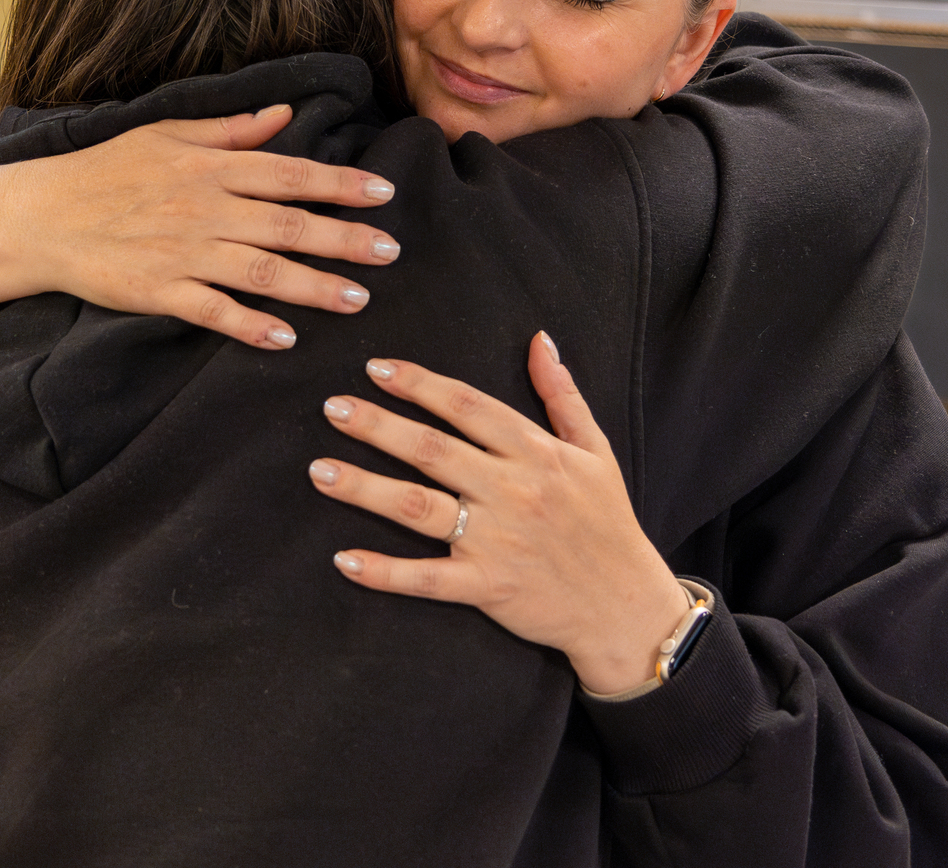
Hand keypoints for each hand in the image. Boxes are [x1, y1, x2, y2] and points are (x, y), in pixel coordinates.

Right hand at [0, 104, 402, 347]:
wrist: (39, 215)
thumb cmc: (106, 170)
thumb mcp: (168, 134)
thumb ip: (233, 130)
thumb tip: (288, 114)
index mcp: (211, 168)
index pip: (291, 174)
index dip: (341, 183)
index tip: (385, 193)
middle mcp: (204, 209)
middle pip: (288, 225)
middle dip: (344, 239)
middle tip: (390, 252)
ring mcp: (182, 253)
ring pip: (261, 272)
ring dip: (313, 286)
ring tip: (357, 299)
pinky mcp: (158, 292)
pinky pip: (212, 312)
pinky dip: (249, 325)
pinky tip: (285, 338)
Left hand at [310, 333, 691, 694]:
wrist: (627, 606)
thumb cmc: (611, 524)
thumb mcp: (596, 451)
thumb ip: (562, 395)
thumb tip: (540, 340)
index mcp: (536, 453)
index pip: (467, 405)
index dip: (419, 384)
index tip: (377, 368)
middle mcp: (512, 490)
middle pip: (431, 449)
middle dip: (377, 425)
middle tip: (332, 407)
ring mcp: (496, 541)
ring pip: (417, 506)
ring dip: (364, 487)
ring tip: (320, 470)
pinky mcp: (487, 587)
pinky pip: (427, 578)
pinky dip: (384, 571)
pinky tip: (345, 559)